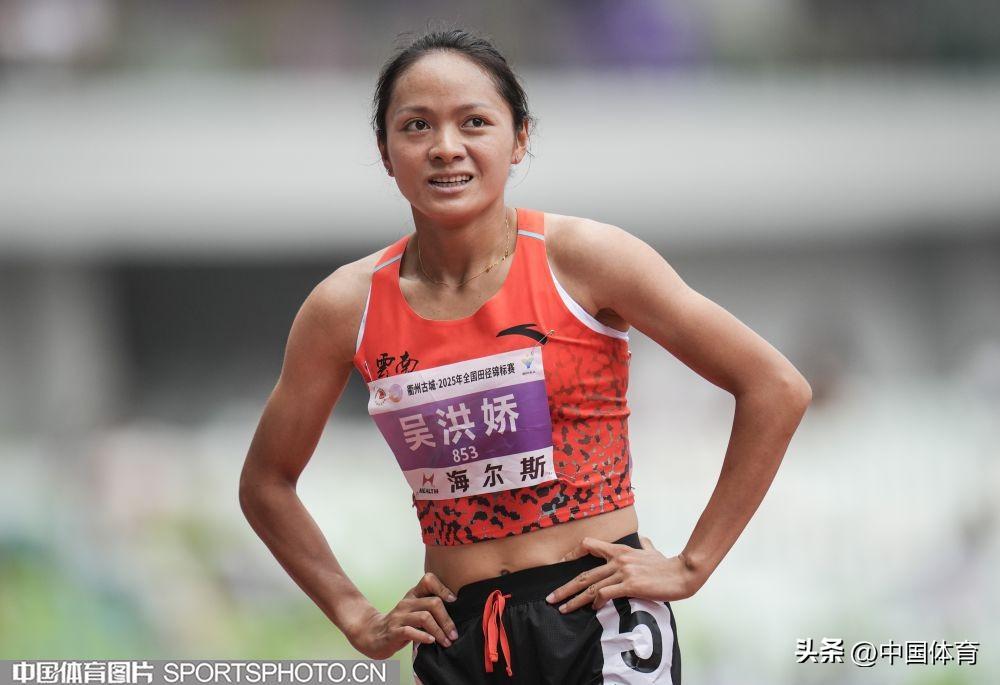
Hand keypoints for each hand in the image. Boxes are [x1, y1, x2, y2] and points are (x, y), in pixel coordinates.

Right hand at [347, 572, 460, 659]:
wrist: (372, 635)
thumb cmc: (400, 624)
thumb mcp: (414, 611)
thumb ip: (430, 608)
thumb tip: (457, 612)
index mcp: (413, 595)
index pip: (428, 580)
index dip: (443, 588)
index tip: (454, 601)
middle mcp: (406, 603)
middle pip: (433, 603)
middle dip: (447, 620)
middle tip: (454, 634)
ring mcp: (399, 616)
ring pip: (425, 617)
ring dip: (439, 631)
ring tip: (446, 641)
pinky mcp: (393, 631)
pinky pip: (411, 631)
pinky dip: (424, 636)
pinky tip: (431, 642)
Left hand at [545, 535, 699, 612]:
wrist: (682, 573)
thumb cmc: (668, 565)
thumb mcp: (652, 551)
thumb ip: (644, 546)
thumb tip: (644, 542)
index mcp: (620, 550)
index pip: (590, 546)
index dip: (574, 556)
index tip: (563, 567)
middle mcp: (618, 560)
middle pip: (584, 574)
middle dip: (565, 588)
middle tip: (551, 597)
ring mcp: (623, 572)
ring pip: (591, 587)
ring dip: (575, 600)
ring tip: (563, 608)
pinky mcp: (630, 585)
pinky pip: (606, 594)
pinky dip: (596, 602)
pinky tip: (593, 609)